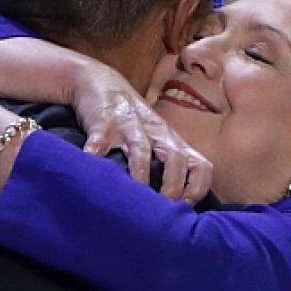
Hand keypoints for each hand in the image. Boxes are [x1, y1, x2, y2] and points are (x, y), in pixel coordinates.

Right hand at [71, 64, 212, 203]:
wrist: (99, 80)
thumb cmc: (131, 120)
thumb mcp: (155, 138)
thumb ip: (166, 164)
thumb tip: (173, 206)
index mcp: (171, 140)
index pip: (200, 166)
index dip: (198, 189)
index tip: (185, 209)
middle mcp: (155, 133)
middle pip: (175, 157)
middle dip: (173, 186)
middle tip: (162, 211)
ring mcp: (128, 126)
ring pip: (141, 149)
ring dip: (141, 174)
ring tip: (136, 196)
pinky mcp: (102, 122)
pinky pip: (99, 142)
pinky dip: (94, 158)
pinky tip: (90, 173)